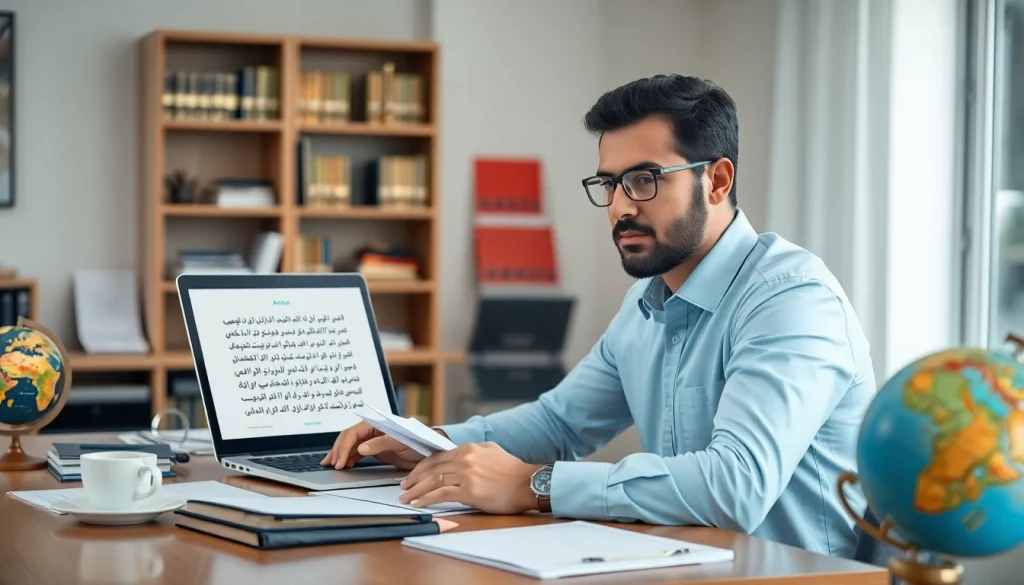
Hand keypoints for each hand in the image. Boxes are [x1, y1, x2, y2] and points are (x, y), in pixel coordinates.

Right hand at [320, 421, 424, 470]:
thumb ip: (381, 443)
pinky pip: (358, 453)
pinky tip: (343, 465)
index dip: (345, 447)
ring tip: (330, 464)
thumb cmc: (419, 441)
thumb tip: (360, 448)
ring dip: (340, 454)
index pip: (354, 433)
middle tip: (331, 464)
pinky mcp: (377, 450)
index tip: (340, 461)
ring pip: (351, 445)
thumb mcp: (401, 442)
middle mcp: (373, 430)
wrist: (432, 451)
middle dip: (338, 450)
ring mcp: (374, 440)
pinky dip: (349, 458)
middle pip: (349, 438)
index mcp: (377, 424)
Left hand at [398, 442, 541, 514]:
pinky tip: (419, 503)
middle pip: (432, 468)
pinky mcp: (469, 491)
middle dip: (414, 478)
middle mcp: (465, 459)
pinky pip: (441, 495)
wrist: (528, 483)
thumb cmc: (513, 471)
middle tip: (404, 486)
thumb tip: (460, 457)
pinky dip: (427, 499)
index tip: (414, 474)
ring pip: (433, 481)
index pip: (438, 456)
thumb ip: (474, 452)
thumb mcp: (492, 451)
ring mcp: (466, 474)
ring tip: (406, 497)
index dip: (423, 467)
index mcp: (469, 448)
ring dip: (416, 490)